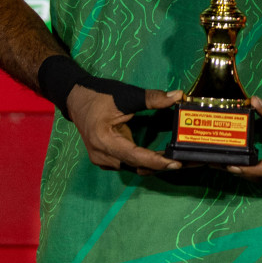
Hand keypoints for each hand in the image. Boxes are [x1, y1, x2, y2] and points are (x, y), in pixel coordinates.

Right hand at [68, 84, 183, 173]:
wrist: (76, 98)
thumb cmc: (100, 95)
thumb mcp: (126, 95)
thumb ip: (152, 98)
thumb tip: (178, 96)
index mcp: (105, 140)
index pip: (135, 156)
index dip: (157, 161)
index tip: (176, 163)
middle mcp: (102, 155)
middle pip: (136, 165)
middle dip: (161, 165)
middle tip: (185, 162)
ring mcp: (102, 160)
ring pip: (133, 167)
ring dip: (154, 164)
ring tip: (177, 160)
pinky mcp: (105, 158)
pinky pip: (128, 163)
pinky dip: (144, 161)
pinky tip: (160, 157)